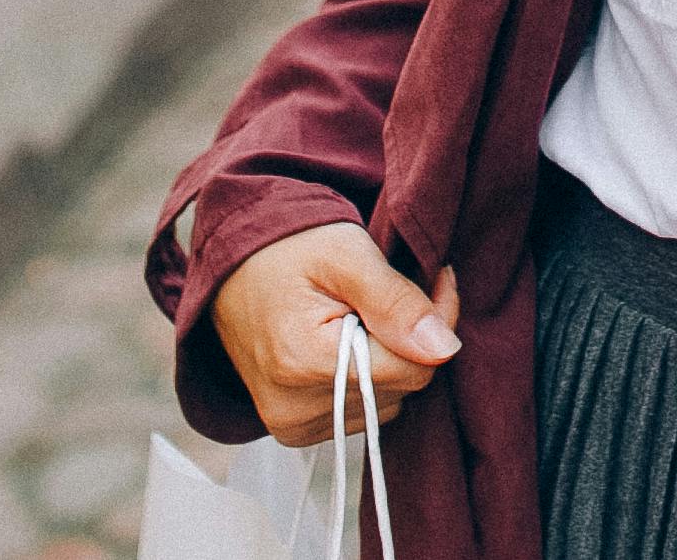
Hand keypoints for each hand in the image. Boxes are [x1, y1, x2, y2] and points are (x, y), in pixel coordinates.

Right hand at [208, 221, 462, 446]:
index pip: (413, 369)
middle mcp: (293, 408)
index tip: (436, 279)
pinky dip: (368, 379)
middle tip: (397, 291)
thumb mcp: (346, 253)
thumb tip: (445, 348)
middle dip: (411, 339)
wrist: (232, 265)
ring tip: (364, 315)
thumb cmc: (287, 247)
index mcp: (304, 363)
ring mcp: (290, 425)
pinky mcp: (293, 430)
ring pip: (387, 403)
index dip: (435, 321)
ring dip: (390, 359)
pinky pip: (362, 413)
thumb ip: (395, 301)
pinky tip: (349, 343)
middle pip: (401, 388)